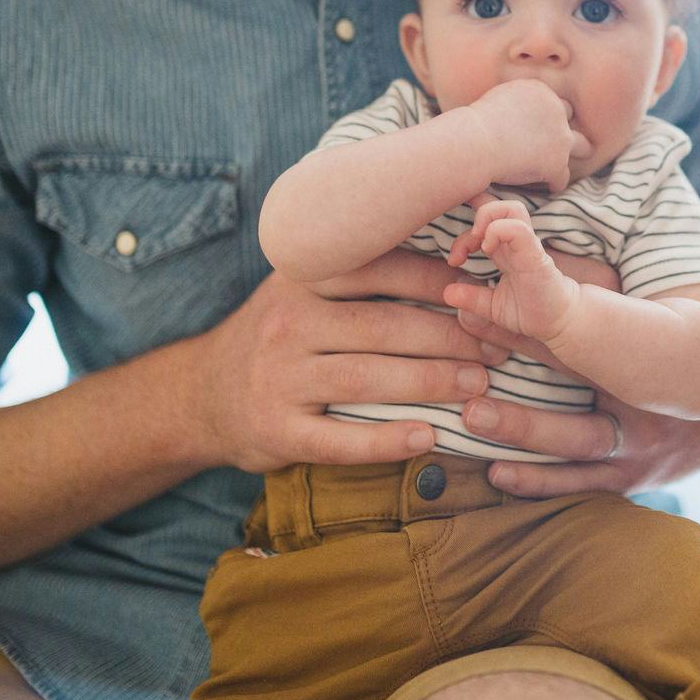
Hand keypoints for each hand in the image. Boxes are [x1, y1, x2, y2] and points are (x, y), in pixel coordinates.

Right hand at [184, 267, 509, 473]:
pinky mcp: (277, 430)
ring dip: (431, 382)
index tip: (487, 294)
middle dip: (449, 337)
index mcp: (302, 278)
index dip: (440, 282)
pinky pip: (339, 439)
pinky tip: (427, 438)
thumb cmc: (281, 335)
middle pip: (383, 327)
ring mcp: (279, 378)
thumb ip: (361, 271)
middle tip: (497, 349)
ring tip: (479, 385)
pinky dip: (386, 441)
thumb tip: (454, 258)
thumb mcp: (304, 289)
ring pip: (367, 379)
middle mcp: (288, 323)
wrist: (202, 394)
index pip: (381, 270)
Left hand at [445, 195, 579, 344]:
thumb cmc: (531, 310)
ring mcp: (527, 245)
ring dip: (487, 218)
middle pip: (498, 204)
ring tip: (478, 244)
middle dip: (475, 216)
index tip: (455, 258)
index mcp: (506, 249)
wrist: (559, 323)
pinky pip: (518, 229)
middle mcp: (516, 242)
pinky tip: (487, 250)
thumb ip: (471, 297)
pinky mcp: (535, 255)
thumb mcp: (492, 307)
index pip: (487, 218)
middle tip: (464, 250)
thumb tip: (447, 292)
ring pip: (511, 208)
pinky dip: (497, 231)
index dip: (466, 225)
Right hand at [467, 79, 592, 191]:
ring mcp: (560, 137)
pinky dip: (555, 182)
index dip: (545, 115)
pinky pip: (562, 177)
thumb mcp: (499, 99)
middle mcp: (556, 110)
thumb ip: (517, 103)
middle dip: (563, 126)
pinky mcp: (556, 164)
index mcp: (541, 91)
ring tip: (566, 163)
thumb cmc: (475, 123)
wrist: (476, 142)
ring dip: (577, 153)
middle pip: (569, 116)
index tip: (538, 126)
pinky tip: (549, 187)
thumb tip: (516, 113)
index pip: (550, 101)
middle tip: (560, 139)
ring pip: (583, 146)